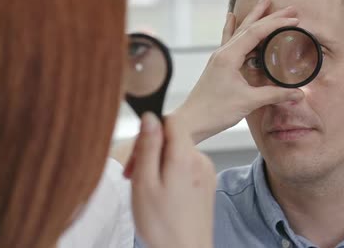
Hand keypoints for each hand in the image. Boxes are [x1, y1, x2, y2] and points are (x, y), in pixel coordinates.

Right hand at [125, 112, 215, 247]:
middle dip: (152, 151)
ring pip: (179, 153)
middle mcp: (200, 160)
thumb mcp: (144, 183)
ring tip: (149, 190)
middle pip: (173, 138)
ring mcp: (207, 172)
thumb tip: (150, 117)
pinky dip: (172, 175)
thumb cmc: (162, 225)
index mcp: (184, 156)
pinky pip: (187, 167)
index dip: (151, 131)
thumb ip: (148, 146)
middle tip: (135, 177)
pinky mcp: (208, 183)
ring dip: (161, 165)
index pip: (170, 120)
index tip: (139, 152)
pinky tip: (163, 196)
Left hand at [171, 0, 303, 142]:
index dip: (277, 24)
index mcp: (229, 56)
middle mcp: (223, 52)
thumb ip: (275, 95)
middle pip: (249, 27)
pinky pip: (229, 40)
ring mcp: (219, 57)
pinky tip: (231, 17)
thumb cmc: (215, 111)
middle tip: (289, 7)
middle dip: (269, 15)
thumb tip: (298, 94)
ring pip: (240, 31)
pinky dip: (234, 27)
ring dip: (254, 17)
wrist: (191, 121)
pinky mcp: (218, 65)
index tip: (295, 20)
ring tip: (265, 3)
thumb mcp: (249, 102)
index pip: (256, 32)